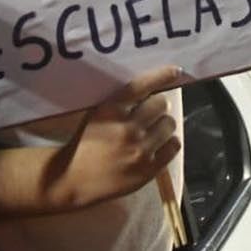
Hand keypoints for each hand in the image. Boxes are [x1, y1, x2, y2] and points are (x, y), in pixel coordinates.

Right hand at [56, 65, 182, 207]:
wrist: (74, 180)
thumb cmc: (86, 144)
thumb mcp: (96, 116)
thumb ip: (121, 104)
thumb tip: (153, 90)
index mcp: (110, 111)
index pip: (141, 86)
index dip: (161, 76)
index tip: (175, 71)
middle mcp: (126, 128)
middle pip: (161, 104)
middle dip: (157, 107)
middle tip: (150, 115)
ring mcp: (139, 150)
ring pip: (169, 124)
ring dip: (163, 126)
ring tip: (152, 133)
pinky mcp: (148, 169)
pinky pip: (174, 146)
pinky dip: (169, 144)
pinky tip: (158, 146)